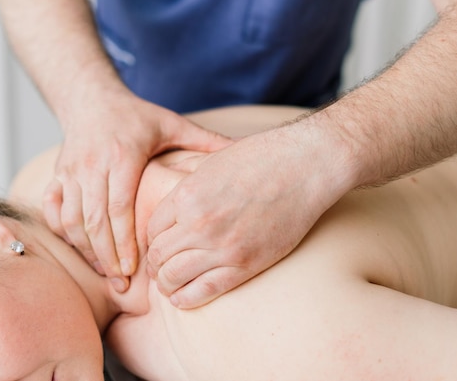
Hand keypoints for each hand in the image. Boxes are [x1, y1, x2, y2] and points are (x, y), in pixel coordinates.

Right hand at [43, 91, 231, 291]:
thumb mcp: (171, 124)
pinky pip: (54, 210)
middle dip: (106, 255)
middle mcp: (93, 165)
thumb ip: (204, 140)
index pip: (119, 206)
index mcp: (122, 155)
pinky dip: (63, 233)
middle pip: (94, 220)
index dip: (124, 240)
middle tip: (121, 282)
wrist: (90, 99)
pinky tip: (80, 248)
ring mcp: (71, 171)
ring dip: (86, 249)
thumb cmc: (136, 116)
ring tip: (105, 272)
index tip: (133, 268)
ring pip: (71, 219)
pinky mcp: (58, 175)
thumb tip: (241, 150)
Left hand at [146, 120, 354, 307]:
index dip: (151, 240)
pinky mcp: (246, 264)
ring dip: (166, 284)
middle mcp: (199, 223)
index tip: (158, 245)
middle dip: (154, 265)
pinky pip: (205, 291)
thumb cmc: (259, 158)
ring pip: (175, 277)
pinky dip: (186, 299)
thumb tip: (164, 179)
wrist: (304, 167)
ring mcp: (222, 247)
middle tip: (158, 268)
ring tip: (169, 284)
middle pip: (159, 256)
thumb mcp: (212, 159)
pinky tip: (180, 299)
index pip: (152, 229)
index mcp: (186, 195)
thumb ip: (185, 175)